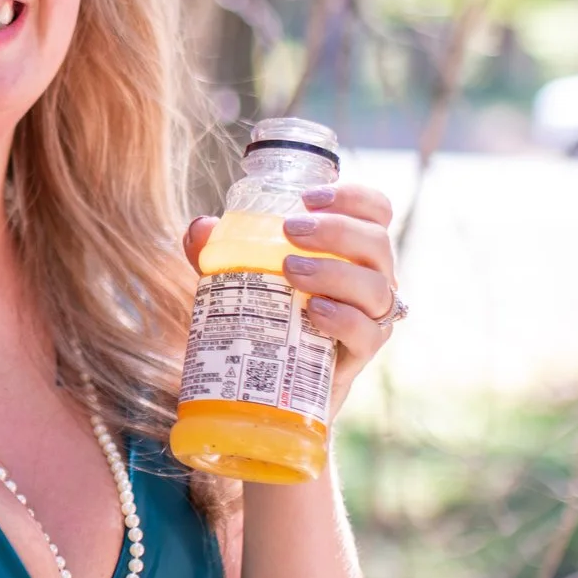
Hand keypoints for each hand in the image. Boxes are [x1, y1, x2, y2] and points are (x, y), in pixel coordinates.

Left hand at [181, 182, 399, 417]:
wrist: (275, 381)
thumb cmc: (267, 315)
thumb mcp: (240, 279)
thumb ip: (218, 254)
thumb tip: (200, 228)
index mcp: (353, 250)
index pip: (375, 211)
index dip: (353, 196)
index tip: (307, 198)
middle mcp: (372, 278)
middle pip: (377, 242)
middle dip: (337, 229)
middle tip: (290, 231)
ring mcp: (372, 317)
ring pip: (375, 287)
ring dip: (334, 272)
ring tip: (291, 271)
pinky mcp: (363, 353)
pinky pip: (368, 332)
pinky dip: (343, 318)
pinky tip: (314, 311)